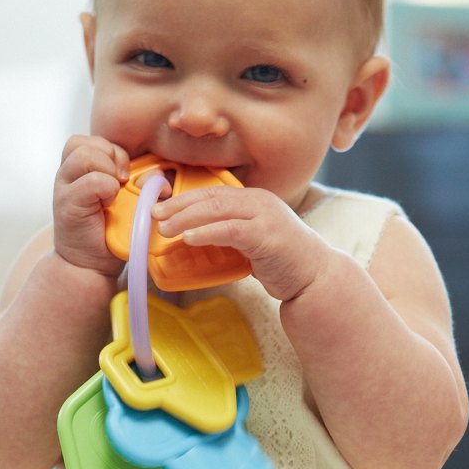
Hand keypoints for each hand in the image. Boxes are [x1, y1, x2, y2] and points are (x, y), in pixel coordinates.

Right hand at [53, 135, 129, 277]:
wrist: (89, 265)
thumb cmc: (109, 233)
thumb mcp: (127, 200)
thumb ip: (138, 182)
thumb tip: (158, 175)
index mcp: (78, 170)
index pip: (90, 140)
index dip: (113, 151)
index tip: (124, 175)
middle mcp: (66, 175)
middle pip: (84, 143)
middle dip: (111, 158)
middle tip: (120, 182)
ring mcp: (63, 188)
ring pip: (85, 155)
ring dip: (107, 171)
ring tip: (112, 193)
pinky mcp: (67, 203)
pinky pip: (93, 181)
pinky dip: (107, 189)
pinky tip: (108, 204)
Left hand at [153, 184, 331, 302]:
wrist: (314, 277)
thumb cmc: (281, 261)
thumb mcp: (251, 239)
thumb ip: (228, 232)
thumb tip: (193, 236)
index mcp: (252, 199)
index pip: (211, 191)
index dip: (182, 196)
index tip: (159, 204)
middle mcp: (258, 201)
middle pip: (210, 196)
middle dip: (177, 204)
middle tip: (153, 213)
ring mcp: (264, 216)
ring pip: (216, 209)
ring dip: (186, 218)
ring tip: (163, 227)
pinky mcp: (266, 235)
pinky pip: (230, 229)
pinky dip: (206, 232)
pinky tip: (189, 238)